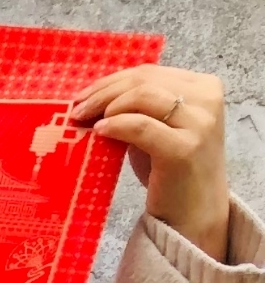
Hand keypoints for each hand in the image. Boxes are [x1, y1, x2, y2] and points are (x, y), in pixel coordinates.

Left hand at [69, 65, 233, 261]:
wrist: (194, 210)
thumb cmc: (172, 169)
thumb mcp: (159, 129)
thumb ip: (140, 108)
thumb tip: (94, 98)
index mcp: (203, 87)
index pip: (150, 72)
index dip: (111, 81)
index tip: (83, 96)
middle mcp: (206, 100)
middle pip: (144, 81)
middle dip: (103, 92)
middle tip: (76, 109)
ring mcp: (198, 123)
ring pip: (143, 97)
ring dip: (106, 106)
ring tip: (85, 121)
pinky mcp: (184, 148)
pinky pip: (141, 126)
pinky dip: (116, 125)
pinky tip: (99, 132)